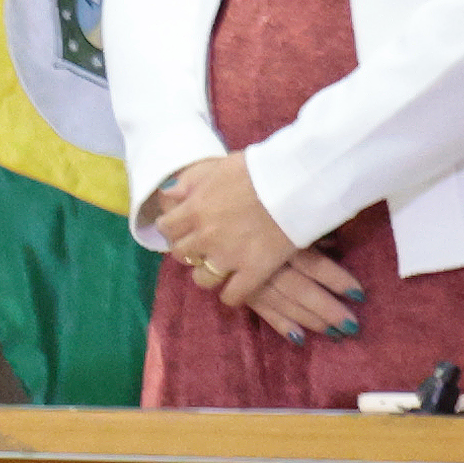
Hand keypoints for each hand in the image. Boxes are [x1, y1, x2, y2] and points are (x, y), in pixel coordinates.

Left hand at [152, 155, 362, 342]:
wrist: (297, 183)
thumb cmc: (259, 169)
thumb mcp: (218, 166)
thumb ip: (190, 181)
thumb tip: (169, 194)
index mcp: (195, 209)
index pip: (166, 227)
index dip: (173, 228)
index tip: (184, 227)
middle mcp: (206, 236)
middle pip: (180, 254)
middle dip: (189, 249)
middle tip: (203, 245)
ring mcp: (229, 256)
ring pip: (201, 279)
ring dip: (207, 273)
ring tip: (219, 266)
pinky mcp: (254, 271)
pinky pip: (233, 295)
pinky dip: (232, 294)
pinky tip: (238, 285)